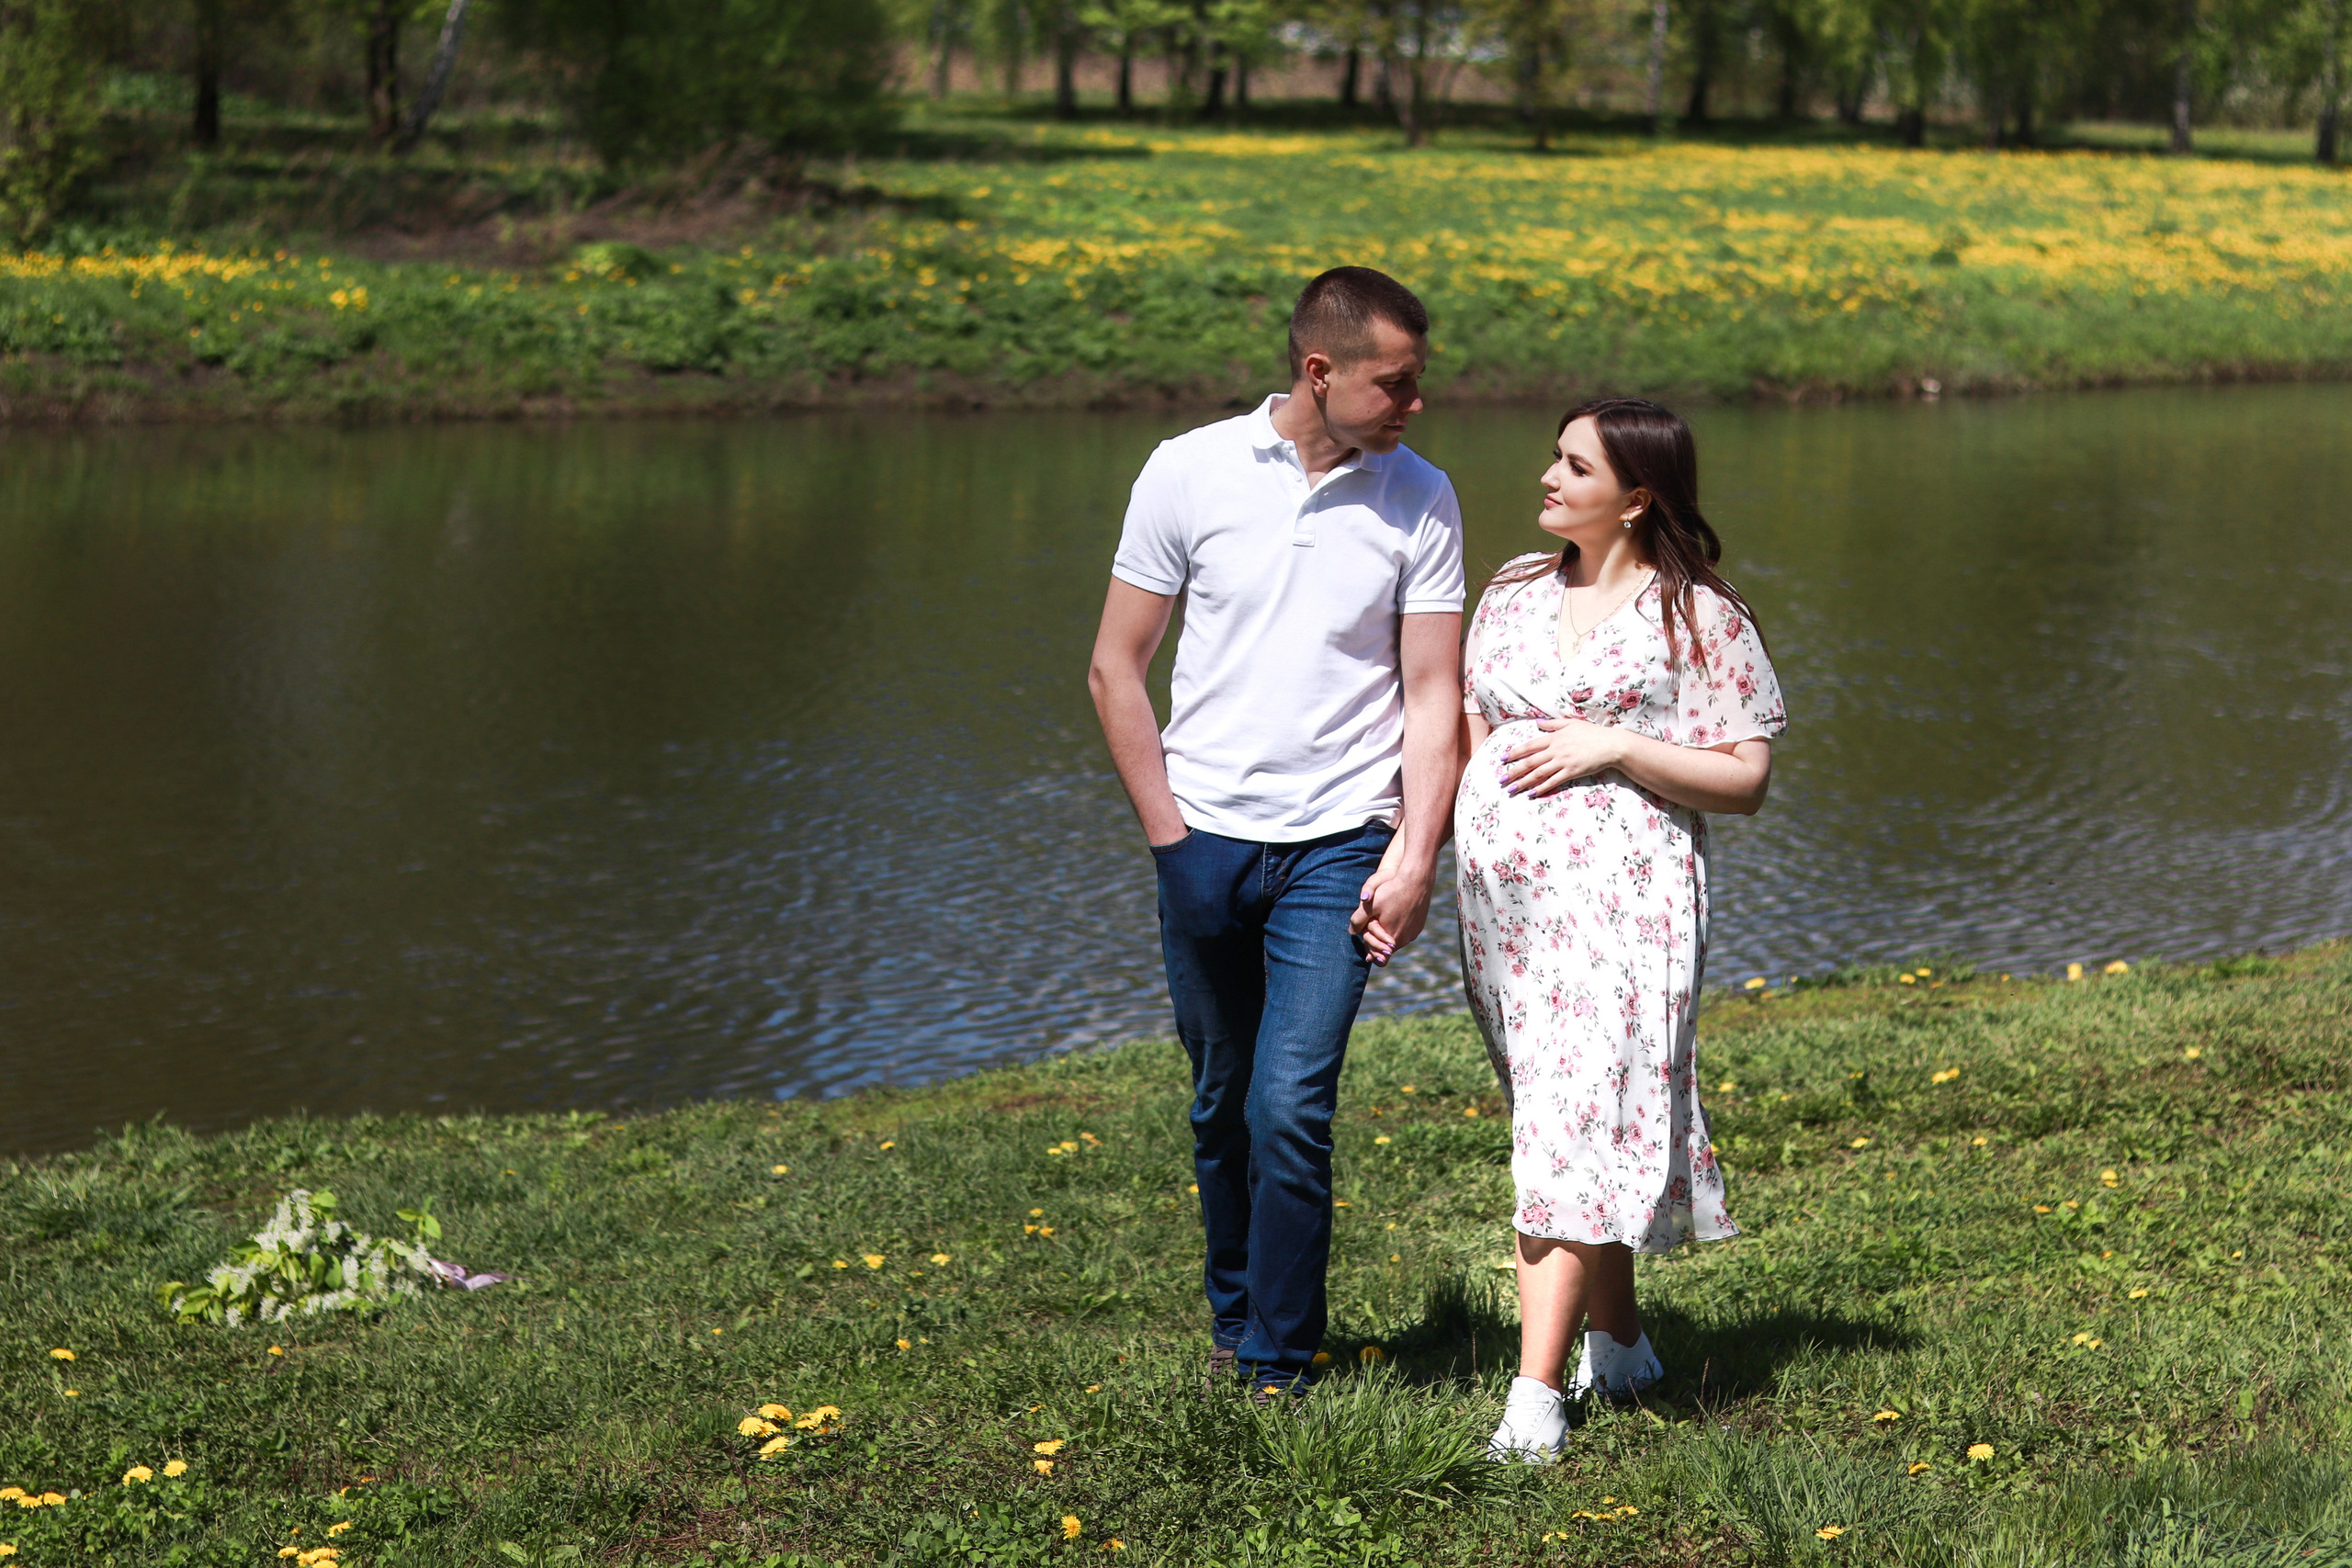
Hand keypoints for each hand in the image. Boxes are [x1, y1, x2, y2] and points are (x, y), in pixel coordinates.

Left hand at [1350, 863, 1431, 966]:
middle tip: (1370, 931)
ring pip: (1397, 940)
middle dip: (1378, 942)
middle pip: (1387, 950)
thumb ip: (1358, 920)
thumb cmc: (1391, 892)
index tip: (1366, 952)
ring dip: (1388, 935)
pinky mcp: (1418, 926)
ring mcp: (1413, 933)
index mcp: (1391, 939)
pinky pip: (1406, 932)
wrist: (1416, 881)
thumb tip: (1351, 932)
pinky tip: (1394, 915)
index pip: (1380, 959)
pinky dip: (1399, 927)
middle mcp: (1404, 940)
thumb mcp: (1369, 906)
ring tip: (1382, 920)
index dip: (1371, 954)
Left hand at [1501, 718, 1624, 798]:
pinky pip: (1553, 781)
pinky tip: (1532, 793)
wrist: (1611, 744)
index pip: (1529, 746)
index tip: (1502, 759)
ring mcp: (1563, 762)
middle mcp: (1556, 750)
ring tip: (1512, 789)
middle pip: (1530, 761)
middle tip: (1502, 779)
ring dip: (1523, 782)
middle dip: (1514, 771)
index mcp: (1554, 737)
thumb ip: (1553, 724)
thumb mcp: (1571, 723)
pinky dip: (1541, 788)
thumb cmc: (1592, 733)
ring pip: (1539, 773)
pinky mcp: (1572, 772)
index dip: (1515, 753)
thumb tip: (1537, 723)